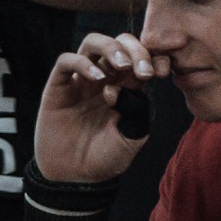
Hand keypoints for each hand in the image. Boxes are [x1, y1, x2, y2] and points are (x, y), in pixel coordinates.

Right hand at [34, 32, 158, 184]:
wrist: (78, 178)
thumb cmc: (107, 157)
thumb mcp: (133, 135)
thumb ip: (135, 108)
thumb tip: (118, 86)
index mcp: (128, 87)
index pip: (142, 57)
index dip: (154, 56)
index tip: (161, 71)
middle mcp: (105, 78)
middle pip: (120, 42)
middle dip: (135, 49)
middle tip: (142, 70)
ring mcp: (81, 80)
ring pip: (93, 42)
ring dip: (110, 47)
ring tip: (121, 66)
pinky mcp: (58, 87)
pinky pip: (66, 61)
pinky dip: (82, 63)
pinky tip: (97, 79)